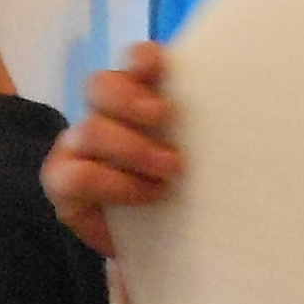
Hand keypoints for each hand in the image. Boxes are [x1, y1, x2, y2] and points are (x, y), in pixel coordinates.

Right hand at [40, 43, 184, 257]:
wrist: (155, 244)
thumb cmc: (180, 193)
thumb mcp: (197, 159)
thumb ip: (200, 134)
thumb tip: (241, 112)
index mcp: (136, 97)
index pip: (133, 63)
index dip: (143, 59)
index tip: (161, 66)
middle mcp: (102, 114)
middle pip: (100, 86)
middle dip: (131, 99)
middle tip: (164, 117)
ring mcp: (77, 146)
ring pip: (92, 129)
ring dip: (133, 148)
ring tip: (170, 169)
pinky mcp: (62, 182)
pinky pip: (79, 176)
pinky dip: (116, 184)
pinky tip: (146, 195)